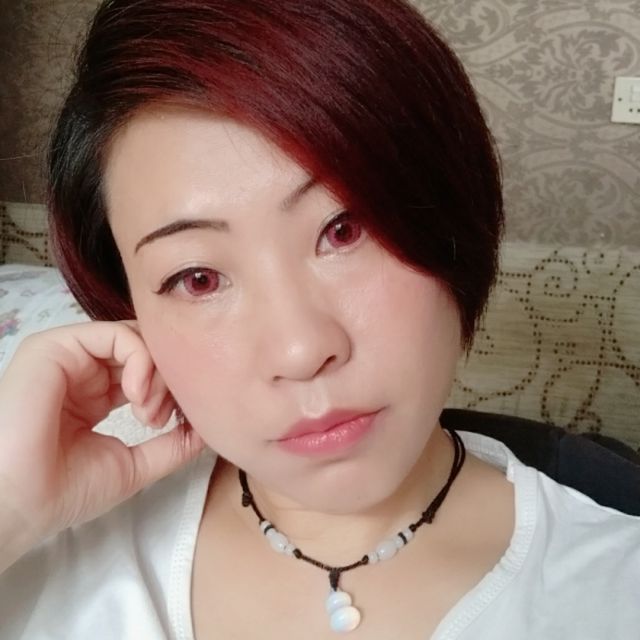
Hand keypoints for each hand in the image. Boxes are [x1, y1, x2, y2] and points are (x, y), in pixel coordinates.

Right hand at [0, 321, 203, 570]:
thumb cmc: (64, 490)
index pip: (148, 371)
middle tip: (166, 415)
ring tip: (149, 411)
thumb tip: (207, 430)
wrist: (18, 503)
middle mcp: (83, 371)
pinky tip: (138, 394)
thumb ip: (172, 445)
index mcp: (96, 394)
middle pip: (146, 351)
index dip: (171, 389)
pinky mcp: (55, 346)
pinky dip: (140, 360)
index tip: (180, 421)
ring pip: (136, 339)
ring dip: (156, 372)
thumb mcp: (133, 464)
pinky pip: (115, 335)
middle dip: (168, 379)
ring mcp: (69, 356)